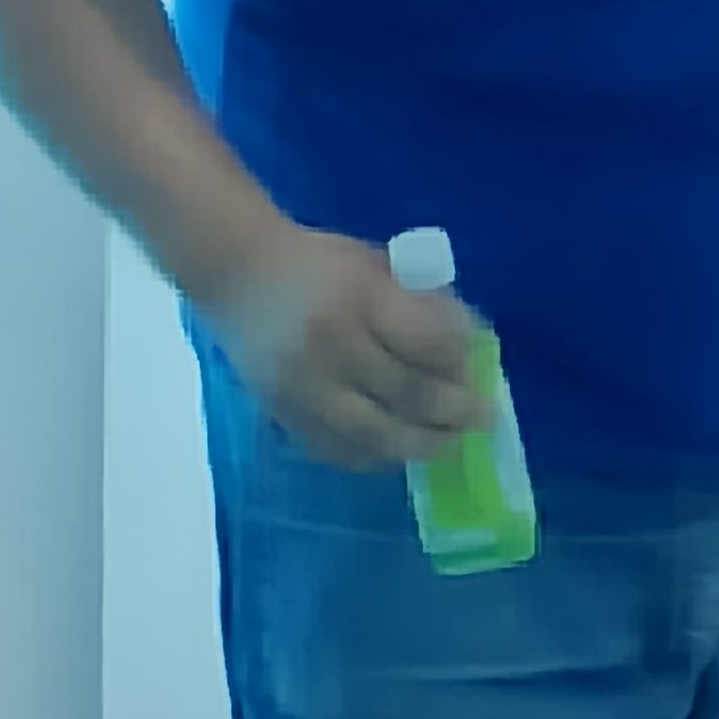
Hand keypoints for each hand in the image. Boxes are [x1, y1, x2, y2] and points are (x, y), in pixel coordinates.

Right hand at [210, 225, 495, 472]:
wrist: (236, 274)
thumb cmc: (317, 262)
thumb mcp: (374, 264)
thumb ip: (418, 303)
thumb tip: (469, 344)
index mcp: (358, 299)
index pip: (424, 344)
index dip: (459, 364)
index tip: (480, 372)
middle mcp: (330, 348)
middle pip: (405, 396)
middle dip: (453, 414)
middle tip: (481, 420)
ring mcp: (304, 388)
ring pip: (373, 435)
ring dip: (419, 445)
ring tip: (447, 444)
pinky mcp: (283, 413)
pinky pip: (336, 449)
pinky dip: (372, 456)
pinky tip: (396, 451)